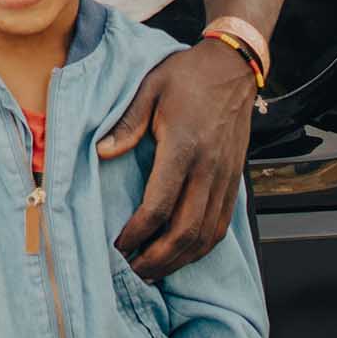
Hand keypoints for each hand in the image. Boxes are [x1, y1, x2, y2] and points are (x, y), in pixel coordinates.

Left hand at [98, 39, 252, 277]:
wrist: (232, 67)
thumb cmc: (188, 76)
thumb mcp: (149, 88)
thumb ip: (126, 124)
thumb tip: (101, 153)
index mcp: (183, 147)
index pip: (159, 205)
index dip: (137, 233)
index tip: (118, 244)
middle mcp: (208, 168)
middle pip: (185, 231)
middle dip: (157, 258)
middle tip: (133, 271)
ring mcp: (225, 177)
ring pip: (207, 234)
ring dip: (180, 259)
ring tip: (155, 271)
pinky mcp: (235, 180)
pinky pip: (222, 225)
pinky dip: (202, 247)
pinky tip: (184, 254)